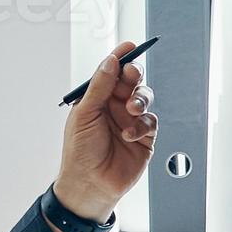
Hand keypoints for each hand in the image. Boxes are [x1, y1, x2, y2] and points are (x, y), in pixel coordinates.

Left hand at [53, 41, 157, 220]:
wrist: (90, 185)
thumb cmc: (80, 152)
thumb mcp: (85, 114)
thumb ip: (100, 87)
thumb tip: (111, 62)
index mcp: (97, 99)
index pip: (111, 72)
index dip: (121, 58)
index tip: (130, 46)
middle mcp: (114, 107)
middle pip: (132, 81)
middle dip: (134, 75)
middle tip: (132, 75)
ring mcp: (130, 121)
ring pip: (145, 98)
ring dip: (140, 99)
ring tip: (131, 110)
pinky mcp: (144, 138)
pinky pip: (151, 121)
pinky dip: (142, 124)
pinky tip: (129, 135)